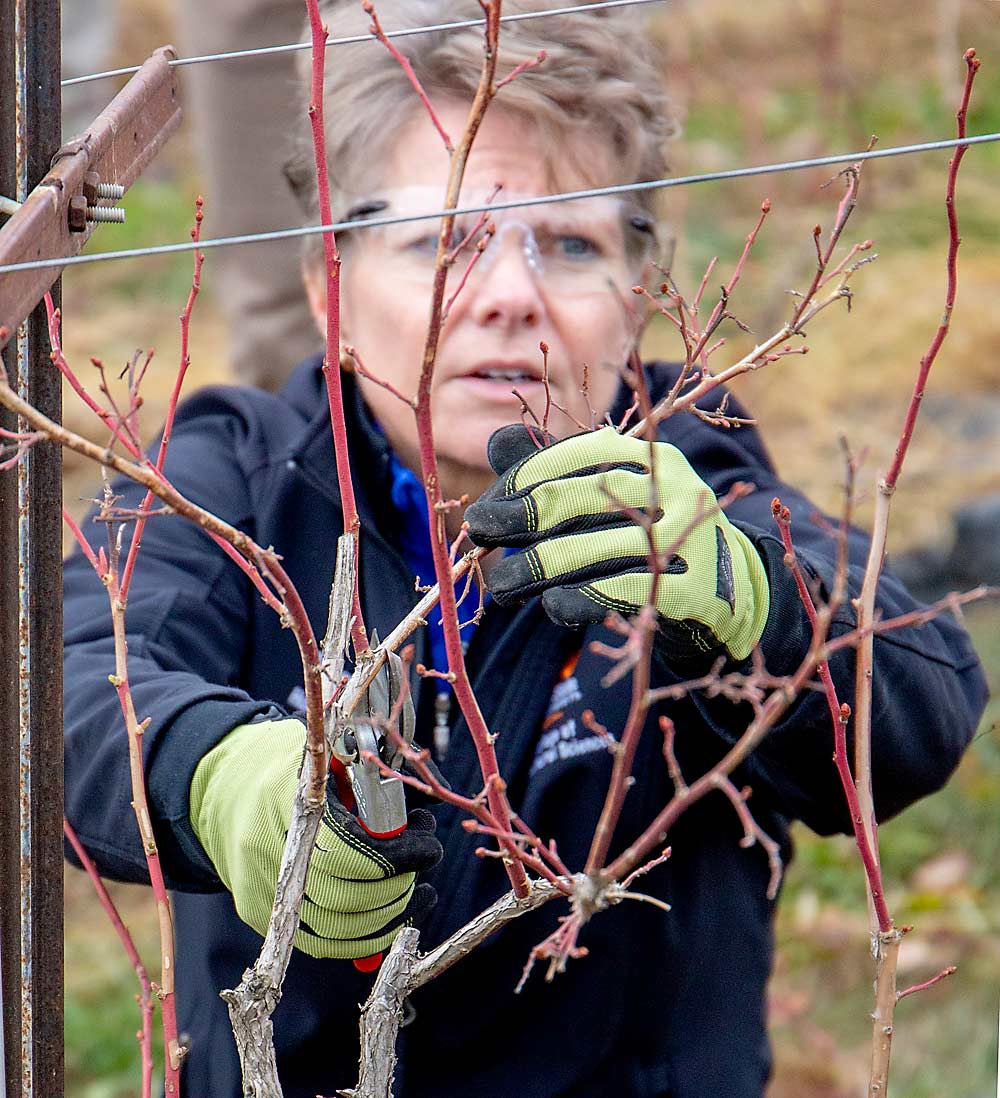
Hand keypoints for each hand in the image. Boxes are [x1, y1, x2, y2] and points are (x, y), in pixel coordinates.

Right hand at [190, 718, 441, 958]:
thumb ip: (369, 781)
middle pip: (351, 897)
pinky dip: (362, 939)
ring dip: (391, 916)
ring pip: (340, 929)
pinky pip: (320, 943)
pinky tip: (391, 917)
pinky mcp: (261, 915)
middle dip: (401, 885)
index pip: (355, 853)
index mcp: (291, 809)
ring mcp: (264, 892)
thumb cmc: (285, 766)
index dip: (401, 856)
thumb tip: (423, 811)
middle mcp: (273, 856)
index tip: (428, 846)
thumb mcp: (325, 757)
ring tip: (421, 893)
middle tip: (426, 864)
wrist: (220, 785)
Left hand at [464, 424, 769, 665]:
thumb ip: (555, 469)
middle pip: (570, 501)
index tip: (482, 512)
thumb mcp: (610, 494)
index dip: (516, 484)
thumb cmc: (649, 535)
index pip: (567, 458)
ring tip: (502, 588)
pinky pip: (618, 591)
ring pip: (586, 551)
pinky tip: (552, 606)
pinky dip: (576, 600)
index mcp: (646, 455)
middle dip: (514, 521)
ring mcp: (684, 538)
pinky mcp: (692, 588)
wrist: (730, 590)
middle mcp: (669, 487)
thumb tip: (495, 442)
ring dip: (532, 572)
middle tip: (478, 539)